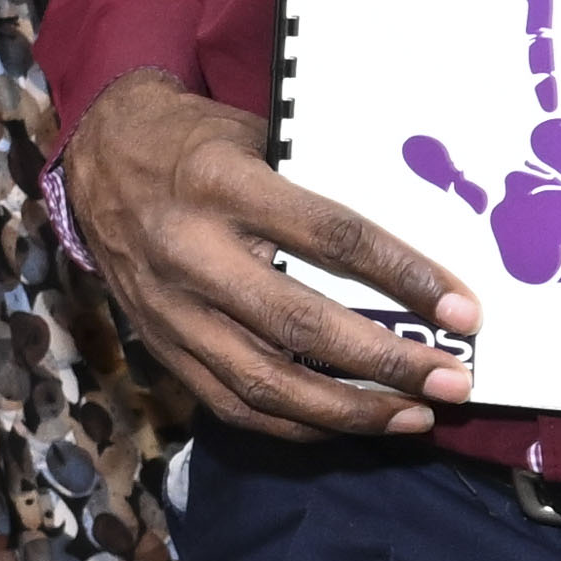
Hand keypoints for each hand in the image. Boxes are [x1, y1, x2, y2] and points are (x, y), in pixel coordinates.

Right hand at [67, 70, 475, 439]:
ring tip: (414, 417)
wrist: (97, 159)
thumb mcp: (255, 134)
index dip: (404, 277)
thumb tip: (408, 235)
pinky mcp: (162, 345)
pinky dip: (297, 425)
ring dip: (350, 411)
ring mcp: (173, 309)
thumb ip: (318, 180)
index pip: (332, 237)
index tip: (463, 310)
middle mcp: (194, 253)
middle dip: (388, 364)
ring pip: (268, 382)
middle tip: (452, 384)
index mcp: (225, 185)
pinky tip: (348, 426)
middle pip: (302, 326)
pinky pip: (233, 404)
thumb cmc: (195, 141)